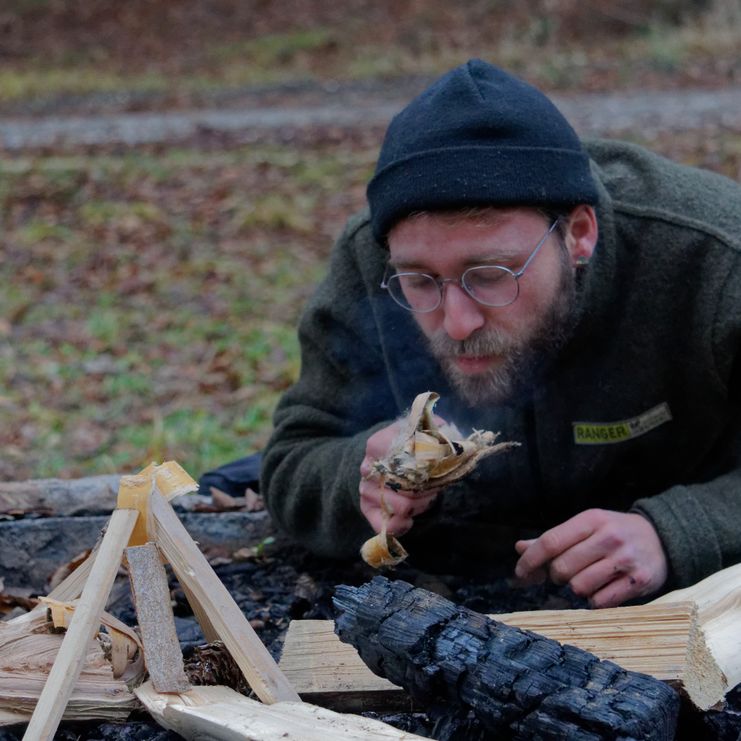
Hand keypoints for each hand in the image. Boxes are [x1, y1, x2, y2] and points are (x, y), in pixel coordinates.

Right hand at [359, 422, 438, 535]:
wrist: (388, 456)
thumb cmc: (410, 444)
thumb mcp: (424, 430)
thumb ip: (438, 431)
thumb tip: (449, 439)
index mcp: (378, 445)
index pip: (403, 461)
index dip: (428, 468)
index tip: (437, 466)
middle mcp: (367, 468)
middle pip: (406, 488)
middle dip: (428, 489)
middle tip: (434, 484)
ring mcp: (365, 489)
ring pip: (402, 507)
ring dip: (420, 504)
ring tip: (424, 496)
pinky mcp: (367, 508)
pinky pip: (385, 526)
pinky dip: (401, 525)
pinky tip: (409, 518)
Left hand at [513, 509, 667, 607]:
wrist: (662, 538)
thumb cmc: (613, 533)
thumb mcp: (585, 527)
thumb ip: (553, 539)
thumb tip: (519, 548)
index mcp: (591, 520)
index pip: (551, 541)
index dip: (530, 559)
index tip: (520, 572)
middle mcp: (609, 537)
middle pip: (562, 568)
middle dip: (555, 576)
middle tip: (563, 574)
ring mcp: (625, 560)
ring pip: (579, 587)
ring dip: (576, 588)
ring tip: (586, 579)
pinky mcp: (639, 581)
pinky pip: (600, 601)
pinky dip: (594, 600)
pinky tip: (602, 589)